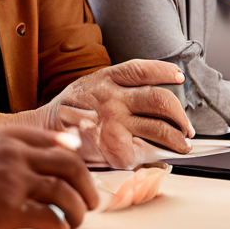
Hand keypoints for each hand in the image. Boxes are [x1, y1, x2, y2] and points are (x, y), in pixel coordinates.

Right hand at [0, 125, 98, 228]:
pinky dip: (60, 227)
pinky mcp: (7, 211)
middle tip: (90, 201)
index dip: (78, 160)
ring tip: (75, 221)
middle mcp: (15, 154)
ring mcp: (12, 182)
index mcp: (9, 137)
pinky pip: (49, 218)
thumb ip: (20, 145)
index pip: (58, 143)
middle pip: (70, 165)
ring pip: (65, 193)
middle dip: (87, 186)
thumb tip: (65, 144)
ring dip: (78, 210)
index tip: (84, 175)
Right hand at [25, 60, 194, 168]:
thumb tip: (152, 96)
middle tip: (186, 127)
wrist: (43, 135)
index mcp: (106, 79)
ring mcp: (114, 124)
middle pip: (159, 101)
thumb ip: (116, 88)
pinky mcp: (114, 149)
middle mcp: (113, 98)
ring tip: (182, 144)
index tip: (178, 77)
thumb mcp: (89, 85)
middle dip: (179, 115)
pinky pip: (146, 152)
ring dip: (177, 138)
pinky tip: (161, 158)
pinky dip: (157, 157)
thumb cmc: (70, 111)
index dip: (164, 71)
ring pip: (160, 128)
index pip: (143, 70)